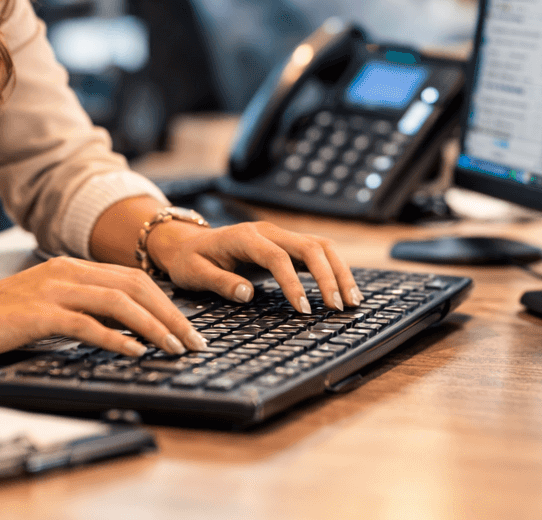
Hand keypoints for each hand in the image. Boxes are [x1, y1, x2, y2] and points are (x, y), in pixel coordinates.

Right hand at [0, 257, 209, 359]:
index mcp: (75, 267)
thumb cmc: (3, 315)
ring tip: (173, 348)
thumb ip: (85, 307)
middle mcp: (69, 272)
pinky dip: (115, 337)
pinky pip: (86, 323)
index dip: (166, 303)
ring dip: (152, 326)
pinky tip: (134, 351)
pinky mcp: (40, 312)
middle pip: (136, 287)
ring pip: (118, 302)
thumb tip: (129, 328)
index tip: (187, 329)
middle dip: (170, 315)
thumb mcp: (52, 304)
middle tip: (193, 342)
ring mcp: (55, 289)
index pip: (134, 279)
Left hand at [145, 220, 360, 313]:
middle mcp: (268, 231)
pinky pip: (318, 251)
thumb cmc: (191, 260)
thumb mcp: (194, 274)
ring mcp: (280, 235)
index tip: (304, 309)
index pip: (277, 257)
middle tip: (338, 308)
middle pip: (310, 247)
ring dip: (339, 272)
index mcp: (245, 237)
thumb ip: (219, 282)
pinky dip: (335, 269)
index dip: (293, 283)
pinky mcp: (288, 244)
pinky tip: (345, 290)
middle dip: (328, 277)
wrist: (188, 242)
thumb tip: (246, 294)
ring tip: (352, 301)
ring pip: (321, 246)